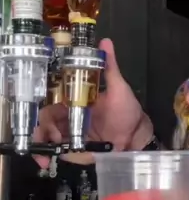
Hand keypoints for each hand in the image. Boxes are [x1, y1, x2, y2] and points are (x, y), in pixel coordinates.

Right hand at [34, 38, 152, 163]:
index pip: (50, 95)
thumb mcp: (118, 87)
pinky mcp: (71, 148)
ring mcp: (68, 131)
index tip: (44, 105)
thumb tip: (105, 42)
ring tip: (55, 144)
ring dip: (43, 139)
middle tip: (54, 134)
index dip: (41, 99)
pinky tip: (45, 157)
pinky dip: (45, 153)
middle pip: (43, 116)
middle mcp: (68, 114)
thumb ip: (109, 66)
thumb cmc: (127, 111)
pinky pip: (52, 150)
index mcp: (75, 97)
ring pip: (44, 133)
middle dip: (42, 125)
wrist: (135, 138)